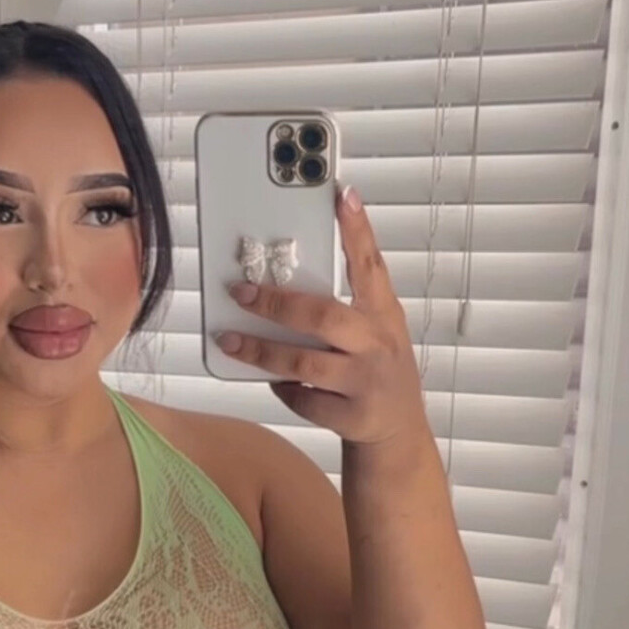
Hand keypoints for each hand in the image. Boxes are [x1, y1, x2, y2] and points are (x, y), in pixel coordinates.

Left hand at [216, 187, 428, 447]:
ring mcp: (365, 382)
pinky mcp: (351, 416)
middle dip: (275, 303)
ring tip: (229, 340)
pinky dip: (283, 388)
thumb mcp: (376, 333)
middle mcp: (377, 344)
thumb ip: (344, 307)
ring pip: (303, 362)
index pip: (370, 264)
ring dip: (260, 351)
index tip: (342, 194)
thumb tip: (282, 282)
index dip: (357, 229)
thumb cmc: (377, 372)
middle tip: (240, 292)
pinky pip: (303, 398)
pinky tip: (274, 381)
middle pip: (322, 315)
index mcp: (384, 314)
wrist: (399, 434)